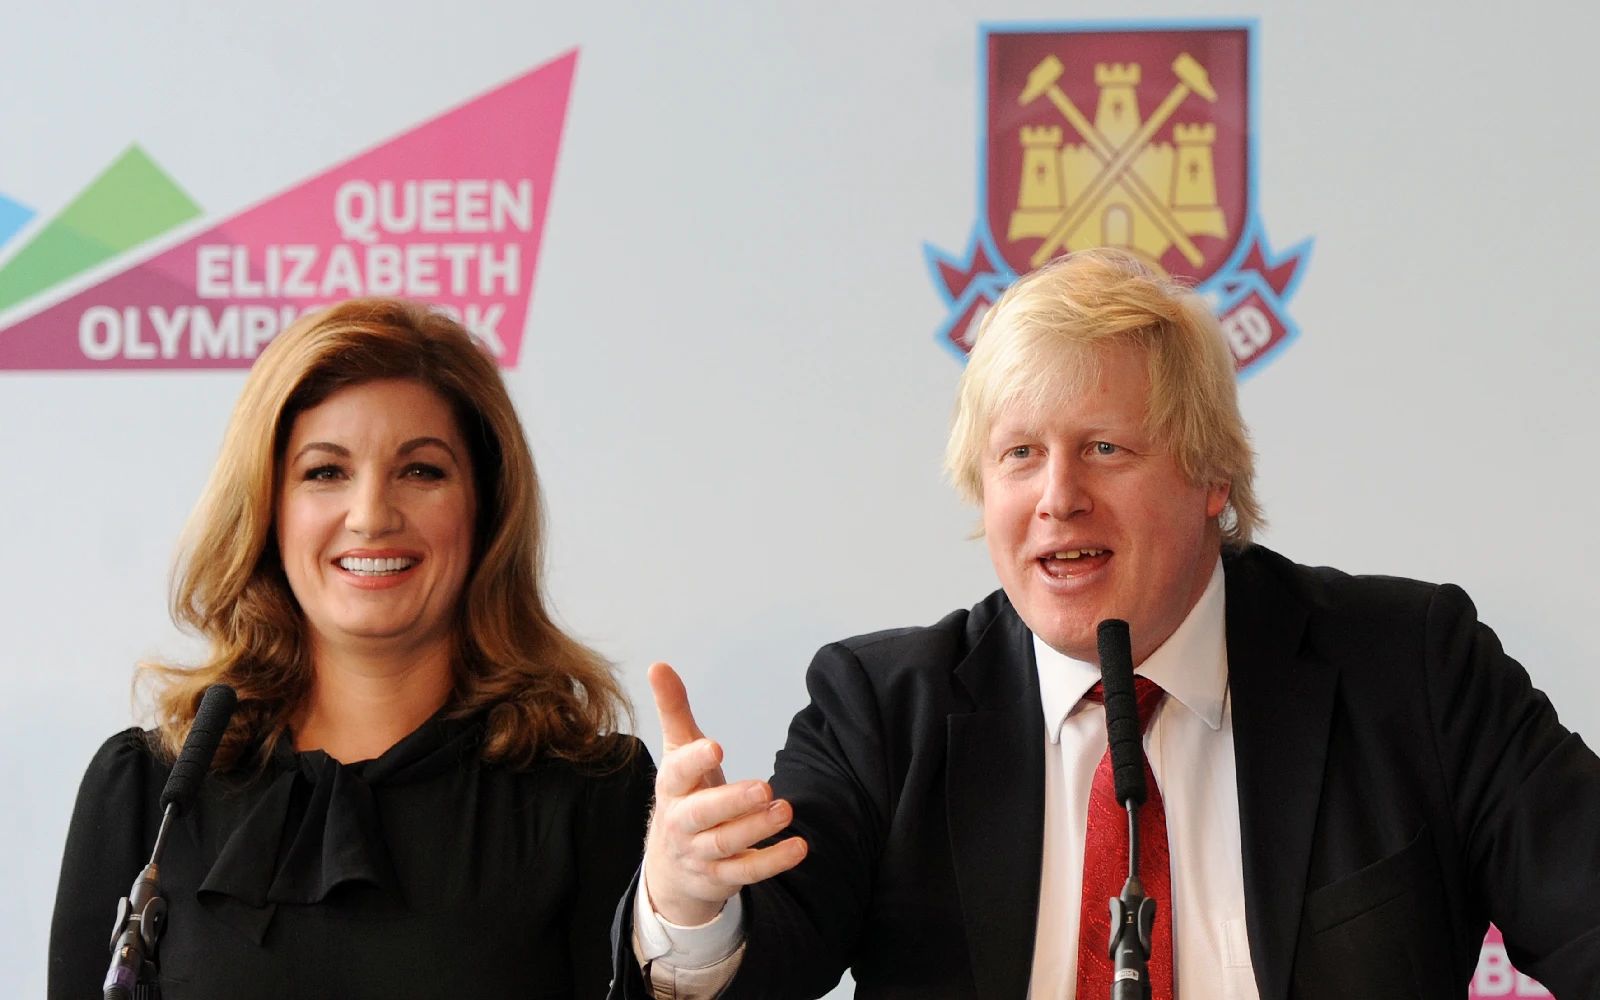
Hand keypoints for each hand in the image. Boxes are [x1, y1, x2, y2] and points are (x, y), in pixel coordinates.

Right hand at [641, 662, 807, 925]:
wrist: (670, 865)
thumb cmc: (684, 795)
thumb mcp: (677, 753)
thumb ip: (674, 710)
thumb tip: (658, 664)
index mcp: (672, 788)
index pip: (677, 773)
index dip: (694, 761)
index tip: (716, 747)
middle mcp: (682, 822)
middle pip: (702, 814)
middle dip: (732, 802)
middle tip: (765, 786)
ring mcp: (700, 853)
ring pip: (726, 844)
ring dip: (757, 828)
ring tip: (785, 809)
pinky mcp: (722, 877)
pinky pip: (746, 872)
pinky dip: (773, 861)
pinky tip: (800, 846)